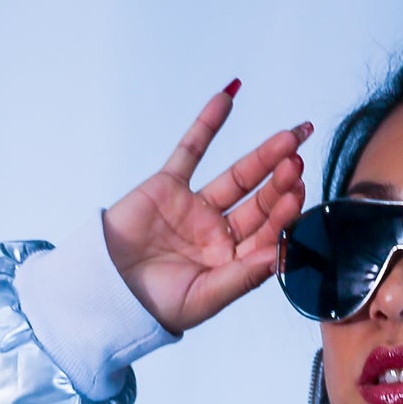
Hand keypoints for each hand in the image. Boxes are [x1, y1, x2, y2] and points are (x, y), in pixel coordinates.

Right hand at [103, 83, 311, 335]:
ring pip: (238, 176)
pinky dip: (209, 123)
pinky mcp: (169, 185)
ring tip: (288, 136)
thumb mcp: (203, 298)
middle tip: (296, 162)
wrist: (104, 288)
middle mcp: (219, 235)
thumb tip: (277, 256)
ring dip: (264, 155)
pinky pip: (192, 149)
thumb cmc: (152, 306)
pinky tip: (229, 97)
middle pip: (259, 203)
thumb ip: (241, 278)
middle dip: (280, 182)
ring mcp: (196, 208)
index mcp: (232, 264)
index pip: (267, 234)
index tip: (298, 193)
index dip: (284, 214)